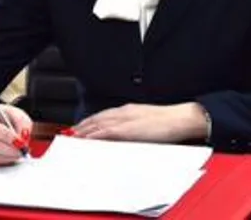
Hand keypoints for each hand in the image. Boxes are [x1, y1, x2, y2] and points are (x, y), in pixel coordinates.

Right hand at [0, 101, 32, 165]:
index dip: (5, 136)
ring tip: (18, 153)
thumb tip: (24, 138)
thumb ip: (22, 123)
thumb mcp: (14, 113)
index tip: (20, 141)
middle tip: (23, 151)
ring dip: (7, 157)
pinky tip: (10, 156)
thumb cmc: (0, 116)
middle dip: (9, 150)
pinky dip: (3, 161)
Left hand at [70, 102, 207, 142]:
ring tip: (72, 137)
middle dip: (82, 126)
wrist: (181, 118)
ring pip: (97, 124)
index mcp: (128, 111)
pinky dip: (94, 135)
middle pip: (96, 119)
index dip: (89, 122)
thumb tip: (125, 134)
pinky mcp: (128, 128)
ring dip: (83, 131)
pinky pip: (106, 132)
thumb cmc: (169, 122)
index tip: (80, 128)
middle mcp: (123, 112)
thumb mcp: (147, 121)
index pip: (103, 116)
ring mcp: (125, 119)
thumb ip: (134, 126)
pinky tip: (86, 140)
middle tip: (69, 134)